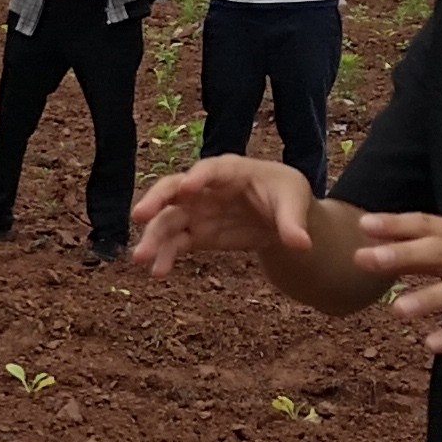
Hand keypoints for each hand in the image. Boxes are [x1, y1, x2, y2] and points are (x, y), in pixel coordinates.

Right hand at [130, 154, 314, 276]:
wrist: (279, 216)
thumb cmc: (286, 196)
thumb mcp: (295, 203)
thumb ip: (293, 223)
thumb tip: (301, 245)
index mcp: (231, 171)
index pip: (212, 169)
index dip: (199, 177)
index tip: (188, 187)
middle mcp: (205, 188)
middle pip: (174, 188)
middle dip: (156, 200)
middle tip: (139, 216)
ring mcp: (196, 210)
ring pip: (168, 220)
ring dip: (153, 237)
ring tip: (141, 259)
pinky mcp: (195, 233)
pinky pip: (175, 243)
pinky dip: (165, 256)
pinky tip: (158, 272)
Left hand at [352, 211, 441, 355]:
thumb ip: (435, 247)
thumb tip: (385, 245)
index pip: (430, 224)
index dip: (397, 224)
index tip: (363, 223)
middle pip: (439, 252)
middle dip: (402, 254)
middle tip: (364, 258)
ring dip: (428, 298)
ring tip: (397, 310)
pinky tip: (431, 346)